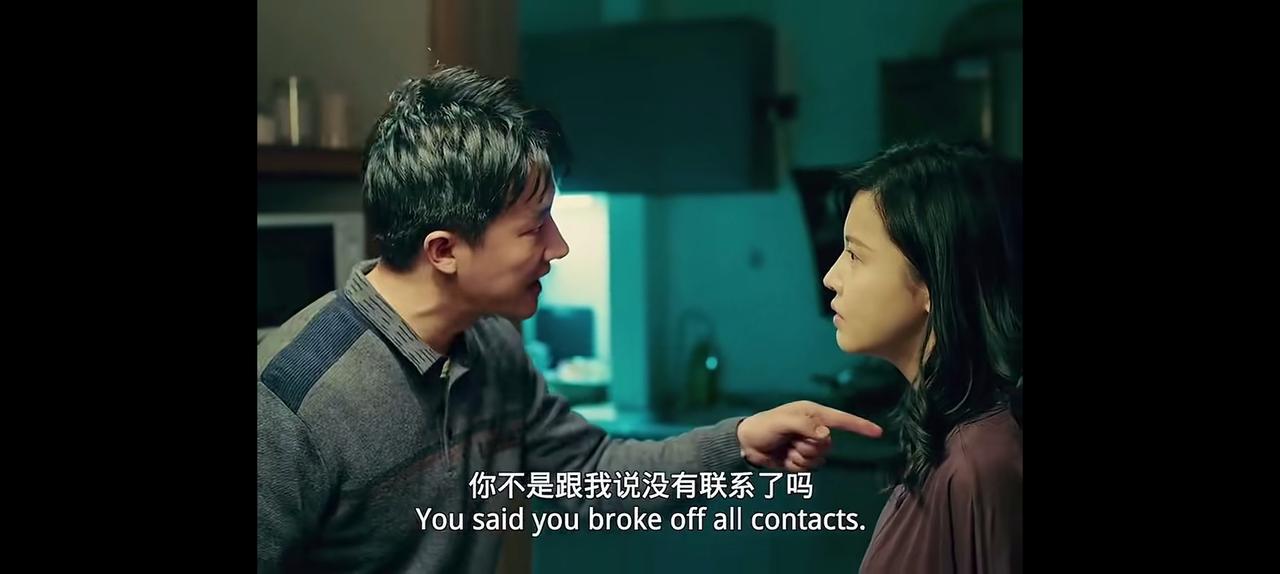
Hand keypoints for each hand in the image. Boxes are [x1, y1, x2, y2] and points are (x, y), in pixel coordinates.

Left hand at [736, 401, 882, 470]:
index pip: (842, 419)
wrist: (746, 445)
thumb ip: (804, 425)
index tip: (878, 432)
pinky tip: (784, 458)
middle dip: (809, 446)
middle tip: (791, 441)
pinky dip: (796, 467)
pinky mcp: (802, 459)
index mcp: (812, 413)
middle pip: (828, 444)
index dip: (860, 426)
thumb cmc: (763, 427)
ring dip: (801, 458)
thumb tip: (825, 435)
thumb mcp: (782, 421)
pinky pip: (809, 469)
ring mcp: (808, 445)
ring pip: (819, 458)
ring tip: (786, 449)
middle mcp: (814, 428)